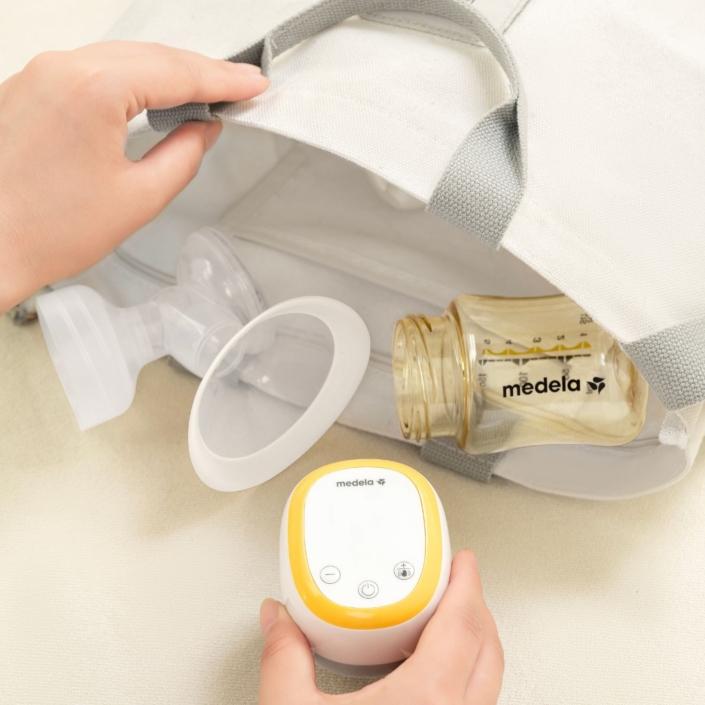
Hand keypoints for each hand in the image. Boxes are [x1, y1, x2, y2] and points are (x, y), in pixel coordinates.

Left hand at [0, 41, 269, 312]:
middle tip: (237, 85)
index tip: (252, 84)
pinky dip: (130, 78)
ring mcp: (40, 74)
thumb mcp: (139, 198)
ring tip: (202, 91)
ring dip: (165, 73)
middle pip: (150, 56)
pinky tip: (150, 94)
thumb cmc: (45, 230)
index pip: (176, 73)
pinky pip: (92, 68)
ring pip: (121, 57)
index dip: (223, 80)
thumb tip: (202, 130)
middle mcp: (61, 69)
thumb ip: (183, 156)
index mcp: (92, 90)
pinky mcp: (29, 89)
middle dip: (199, 70)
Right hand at [258, 550, 503, 704]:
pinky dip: (465, 678)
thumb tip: (277, 619)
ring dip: (474, 644)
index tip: (464, 562)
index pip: (463, 626)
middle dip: (476, 609)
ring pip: (489, 683)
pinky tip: (431, 678)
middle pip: (488, 650)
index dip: (467, 586)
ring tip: (445, 624)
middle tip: (455, 585)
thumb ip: (284, 658)